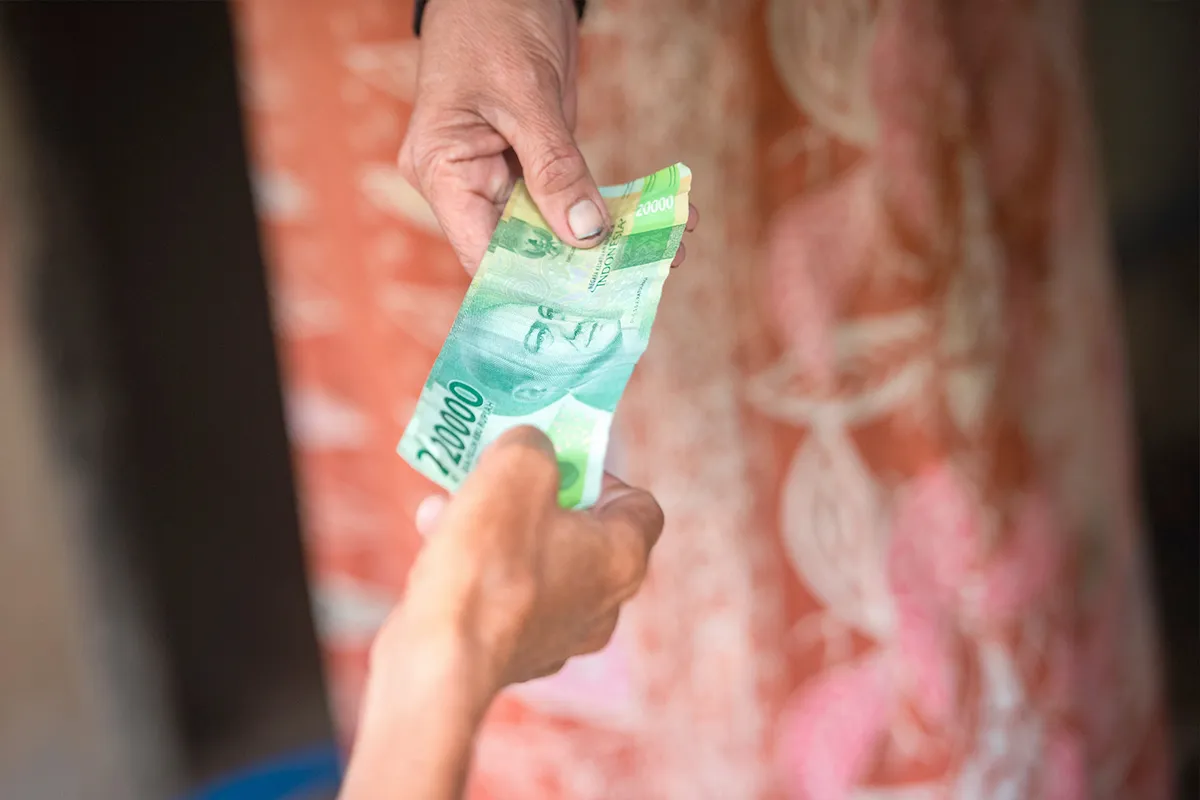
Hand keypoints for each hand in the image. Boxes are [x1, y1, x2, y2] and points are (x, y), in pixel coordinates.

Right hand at [389, 426, 662, 692]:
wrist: (441, 663)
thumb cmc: (489, 564)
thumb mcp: (516, 469)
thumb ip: (533, 445)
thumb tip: (529, 447)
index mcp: (622, 560)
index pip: (640, 505)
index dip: (600, 472)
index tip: (558, 461)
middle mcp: (602, 606)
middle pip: (581, 532)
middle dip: (534, 497)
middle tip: (498, 478)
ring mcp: (559, 638)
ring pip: (535, 562)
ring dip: (496, 527)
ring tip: (449, 505)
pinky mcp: (514, 656)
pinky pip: (504, 596)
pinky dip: (477, 568)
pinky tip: (435, 544)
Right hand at [400, 0, 697, 272]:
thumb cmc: (493, 19)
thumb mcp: (525, 94)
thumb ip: (553, 166)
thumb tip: (586, 235)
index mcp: (442, 174)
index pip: (482, 253)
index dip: (531, 285)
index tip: (586, 308)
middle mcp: (468, 185)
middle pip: (523, 247)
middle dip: (583, 267)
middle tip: (646, 280)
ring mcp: (501, 175)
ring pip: (554, 227)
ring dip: (610, 241)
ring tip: (670, 250)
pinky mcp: (533, 161)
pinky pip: (571, 198)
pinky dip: (611, 208)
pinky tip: (659, 219)